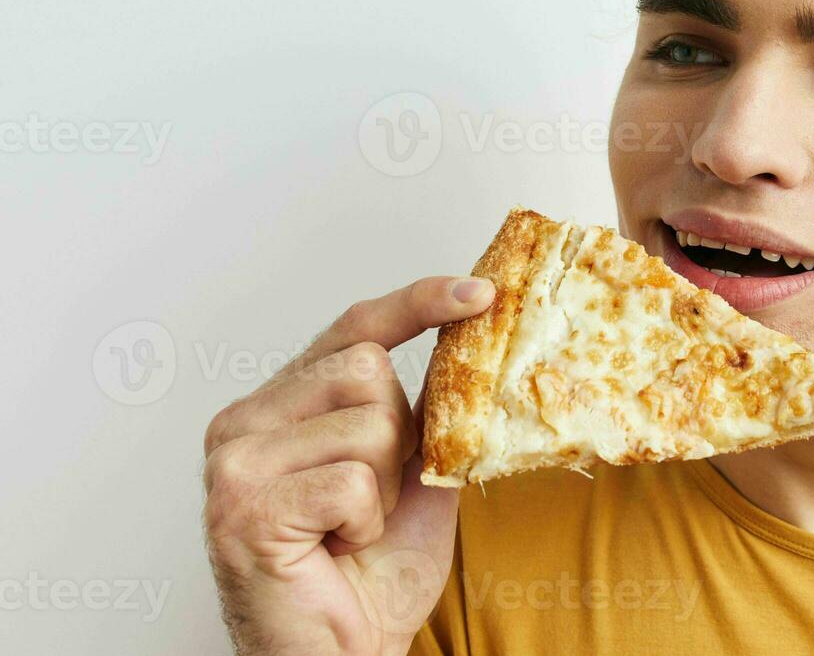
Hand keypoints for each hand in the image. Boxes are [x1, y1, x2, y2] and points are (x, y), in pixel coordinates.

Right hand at [202, 276, 493, 655]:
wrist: (342, 654)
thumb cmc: (369, 573)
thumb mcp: (413, 472)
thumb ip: (423, 410)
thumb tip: (465, 341)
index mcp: (280, 404)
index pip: (352, 328)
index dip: (417, 303)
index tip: (478, 293)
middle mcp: (245, 421)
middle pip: (367, 369)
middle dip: (397, 437)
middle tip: (370, 498)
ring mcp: (235, 462)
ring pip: (366, 423)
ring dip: (382, 487)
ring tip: (350, 528)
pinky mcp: (243, 506)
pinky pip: (349, 481)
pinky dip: (364, 521)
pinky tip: (336, 547)